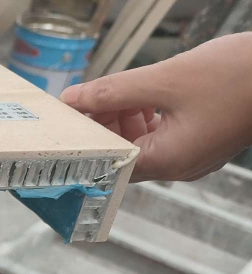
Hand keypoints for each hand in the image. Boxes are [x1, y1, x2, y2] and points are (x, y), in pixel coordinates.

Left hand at [60, 33, 251, 181]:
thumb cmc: (236, 76)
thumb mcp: (164, 79)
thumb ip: (113, 91)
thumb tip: (72, 99)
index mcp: (166, 162)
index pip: (108, 162)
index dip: (84, 140)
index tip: (67, 121)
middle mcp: (177, 167)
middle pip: (122, 154)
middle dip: (102, 128)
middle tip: (85, 100)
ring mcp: (191, 156)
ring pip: (141, 143)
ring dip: (122, 120)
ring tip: (113, 93)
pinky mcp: (200, 141)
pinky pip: (162, 136)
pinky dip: (145, 117)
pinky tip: (139, 96)